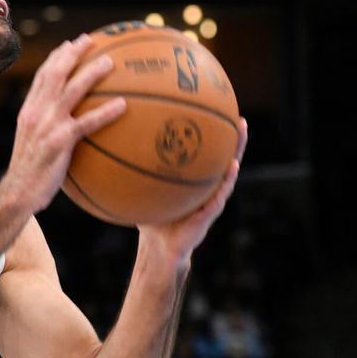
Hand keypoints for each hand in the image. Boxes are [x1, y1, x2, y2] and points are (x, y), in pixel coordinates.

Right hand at [1, 34, 126, 214]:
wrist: (17, 194)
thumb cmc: (29, 176)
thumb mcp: (33, 146)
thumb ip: (47, 131)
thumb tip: (69, 127)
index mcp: (29, 111)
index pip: (42, 77)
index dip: (56, 57)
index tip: (70, 44)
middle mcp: (36, 113)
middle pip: (55, 74)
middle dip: (72, 53)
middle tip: (90, 40)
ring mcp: (47, 126)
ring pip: (72, 90)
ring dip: (91, 73)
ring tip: (110, 62)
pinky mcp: (59, 142)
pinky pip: (87, 123)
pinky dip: (105, 112)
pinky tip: (123, 105)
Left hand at [137, 118, 248, 264]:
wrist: (159, 246)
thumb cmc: (152, 217)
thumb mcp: (143, 192)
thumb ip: (135, 174)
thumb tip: (115, 148)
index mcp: (195, 180)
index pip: (207, 153)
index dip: (214, 135)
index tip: (219, 112)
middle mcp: (207, 187)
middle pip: (223, 158)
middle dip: (234, 138)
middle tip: (240, 118)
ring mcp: (211, 199)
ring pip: (228, 173)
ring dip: (237, 152)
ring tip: (241, 134)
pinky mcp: (209, 213)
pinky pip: (219, 195)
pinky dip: (227, 181)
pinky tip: (232, 167)